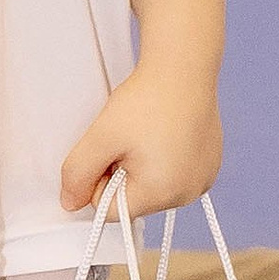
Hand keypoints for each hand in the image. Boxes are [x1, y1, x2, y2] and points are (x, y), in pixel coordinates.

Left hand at [61, 59, 221, 221]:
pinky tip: (164, 131)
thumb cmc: (146, 100)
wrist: (183, 68)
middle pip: (134, 200)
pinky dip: (162, 157)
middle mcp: (188, 195)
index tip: (108, 149)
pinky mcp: (209, 165)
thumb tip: (70, 204)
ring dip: (141, 165)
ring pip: (153, 187)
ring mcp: (202, 180)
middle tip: (127, 136)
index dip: (99, 180)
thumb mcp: (100, 137)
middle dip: (122, 172)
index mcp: (162, 194)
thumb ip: (78, 174)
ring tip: (147, 131)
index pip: (111, 211)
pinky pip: (173, 174)